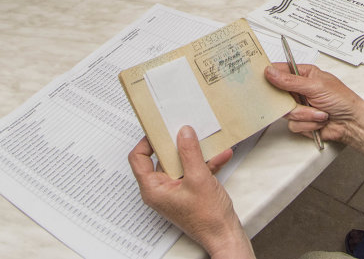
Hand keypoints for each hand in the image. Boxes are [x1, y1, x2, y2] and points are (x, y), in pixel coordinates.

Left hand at [129, 127, 252, 258]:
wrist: (224, 235)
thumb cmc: (208, 218)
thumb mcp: (198, 178)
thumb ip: (190, 152)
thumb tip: (183, 133)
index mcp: (154, 189)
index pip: (138, 159)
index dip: (147, 141)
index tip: (159, 129)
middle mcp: (161, 190)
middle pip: (161, 158)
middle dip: (175, 143)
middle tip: (182, 128)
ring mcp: (175, 190)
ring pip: (180, 163)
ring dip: (195, 153)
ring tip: (204, 140)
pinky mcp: (188, 191)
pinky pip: (193, 171)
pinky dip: (205, 163)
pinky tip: (220, 155)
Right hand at [266, 63, 363, 174]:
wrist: (352, 124)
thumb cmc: (342, 100)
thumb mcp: (315, 86)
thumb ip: (290, 81)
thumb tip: (270, 72)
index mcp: (303, 74)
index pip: (279, 70)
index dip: (268, 74)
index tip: (260, 77)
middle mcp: (299, 89)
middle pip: (278, 93)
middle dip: (291, 101)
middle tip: (298, 100)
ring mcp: (299, 105)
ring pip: (285, 111)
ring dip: (304, 114)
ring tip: (319, 112)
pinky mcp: (301, 121)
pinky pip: (293, 124)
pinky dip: (307, 124)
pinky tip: (318, 121)